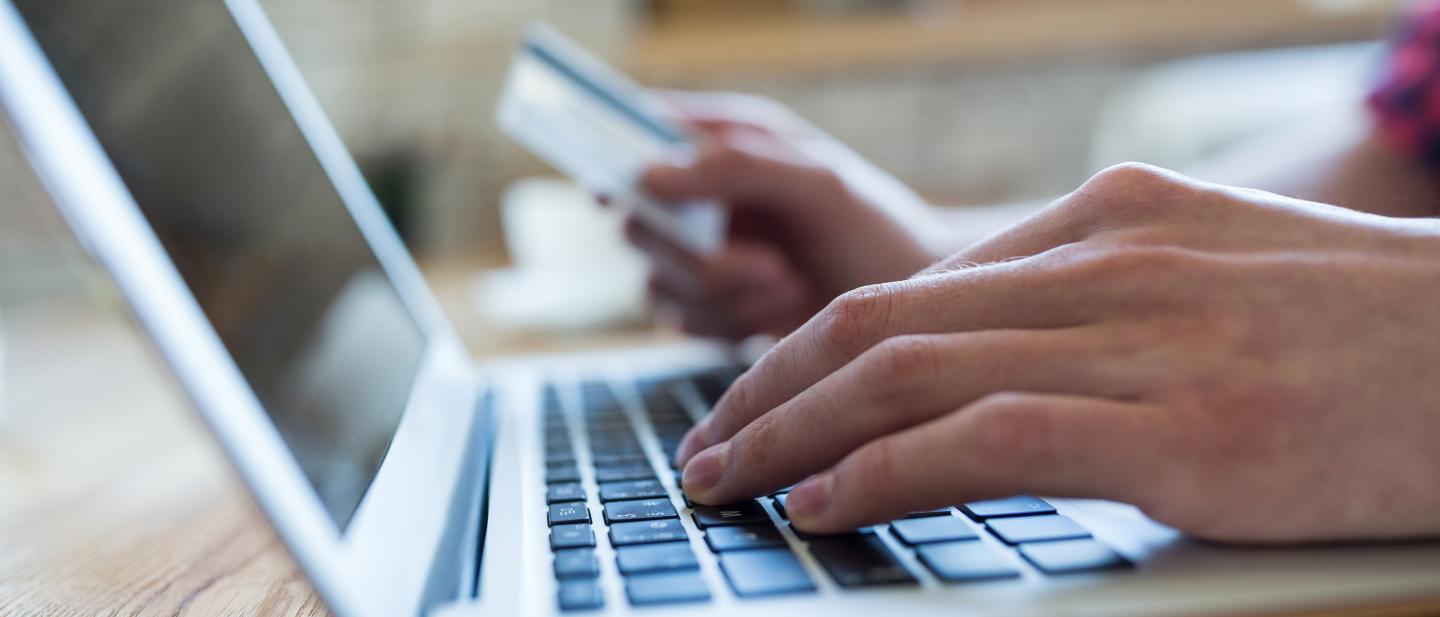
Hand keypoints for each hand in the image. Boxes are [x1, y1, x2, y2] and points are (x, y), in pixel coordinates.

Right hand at [625, 91, 937, 338]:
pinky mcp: (708, 306)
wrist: (910, 311)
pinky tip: (780, 312)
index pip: (641, 135)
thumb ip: (737, 168)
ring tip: (791, 287)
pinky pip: (681, 322)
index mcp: (724, 140)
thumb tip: (649, 176)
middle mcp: (702, 195)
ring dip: (725, 297)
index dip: (623, 164)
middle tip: (773, 267)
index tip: (638, 198)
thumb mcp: (818, 184)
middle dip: (702, 259)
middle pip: (639, 224)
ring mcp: (700, 253)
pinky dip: (728, 324)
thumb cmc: (876, 230)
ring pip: (657, 283)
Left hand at [676, 163, 1439, 543]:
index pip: (917, 285)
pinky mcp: (1188, 429)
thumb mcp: (1217, 276)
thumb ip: (1094, 303)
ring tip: (726, 477)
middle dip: (772, 386)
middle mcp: (1109, 262)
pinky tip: (825, 503)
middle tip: (708, 441)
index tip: (765, 397)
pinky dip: (887, 471)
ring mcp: (1146, 340)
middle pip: (882, 319)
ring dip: (793, 430)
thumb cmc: (1371, 334)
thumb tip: (975, 358)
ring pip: (909, 373)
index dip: (817, 349)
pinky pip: (990, 439)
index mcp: (1111, 218)